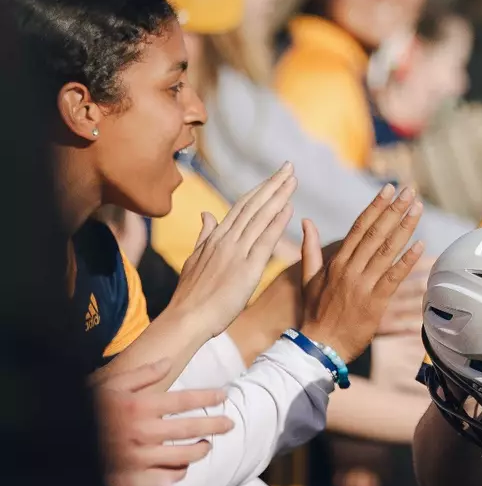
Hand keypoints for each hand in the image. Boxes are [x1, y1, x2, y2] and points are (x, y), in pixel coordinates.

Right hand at [95, 359, 233, 472]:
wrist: (60, 442)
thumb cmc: (86, 411)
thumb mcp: (109, 386)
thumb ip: (141, 374)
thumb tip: (168, 361)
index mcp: (139, 407)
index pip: (185, 400)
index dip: (209, 396)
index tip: (225, 395)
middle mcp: (143, 432)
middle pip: (191, 429)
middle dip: (215, 425)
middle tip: (230, 424)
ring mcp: (139, 458)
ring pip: (184, 457)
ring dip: (200, 450)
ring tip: (206, 446)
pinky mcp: (134, 479)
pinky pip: (166, 478)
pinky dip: (178, 473)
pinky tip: (181, 467)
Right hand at [168, 164, 295, 336]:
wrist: (185, 319)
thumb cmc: (191, 296)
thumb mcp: (194, 259)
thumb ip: (204, 235)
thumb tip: (205, 214)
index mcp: (215, 238)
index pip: (241, 206)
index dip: (260, 189)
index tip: (274, 176)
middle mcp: (226, 240)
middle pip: (252, 205)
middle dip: (272, 184)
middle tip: (289, 166)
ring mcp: (236, 252)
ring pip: (260, 217)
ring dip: (278, 196)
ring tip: (293, 179)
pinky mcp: (246, 268)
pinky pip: (264, 240)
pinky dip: (277, 222)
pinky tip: (289, 208)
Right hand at [299, 186, 425, 364]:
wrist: (318, 346)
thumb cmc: (315, 312)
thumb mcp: (308, 278)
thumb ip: (309, 248)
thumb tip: (306, 221)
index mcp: (336, 262)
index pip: (359, 227)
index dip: (375, 207)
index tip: (388, 189)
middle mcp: (350, 269)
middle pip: (376, 233)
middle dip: (394, 210)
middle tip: (409, 191)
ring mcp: (363, 285)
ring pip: (387, 250)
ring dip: (404, 228)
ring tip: (417, 209)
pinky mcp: (375, 302)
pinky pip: (394, 277)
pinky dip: (407, 261)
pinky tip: (420, 245)